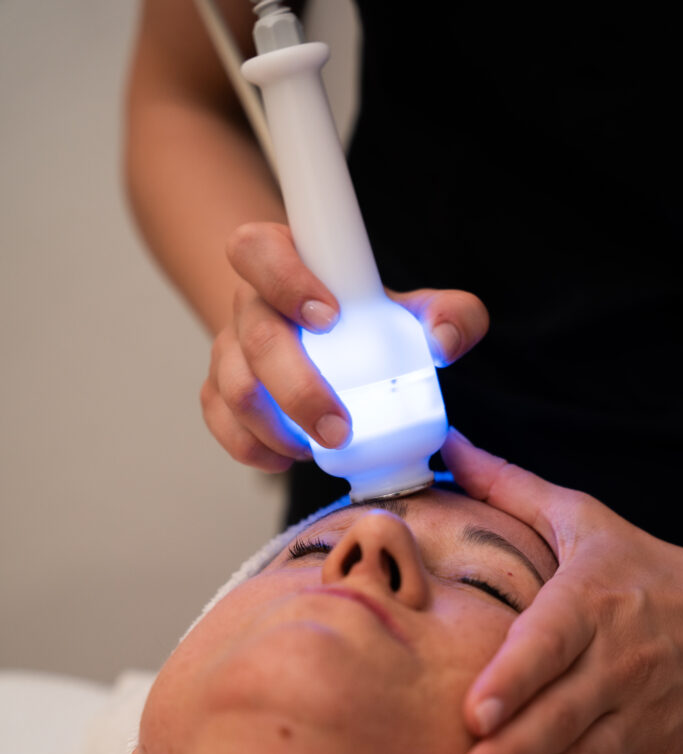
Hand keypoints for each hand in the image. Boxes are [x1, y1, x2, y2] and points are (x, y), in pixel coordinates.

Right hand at [200, 222, 488, 470]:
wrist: (326, 341)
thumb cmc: (369, 320)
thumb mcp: (417, 309)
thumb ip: (451, 314)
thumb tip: (445, 341)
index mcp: (286, 261)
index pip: (260, 250)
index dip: (285, 280)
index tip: (328, 317)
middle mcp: (250, 303)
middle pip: (255, 338)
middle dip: (297, 390)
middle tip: (339, 429)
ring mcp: (229, 349)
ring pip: (233, 388)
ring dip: (275, 429)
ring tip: (319, 450)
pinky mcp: (219, 391)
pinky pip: (220, 421)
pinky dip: (252, 448)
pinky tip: (287, 458)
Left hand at [443, 428, 682, 753]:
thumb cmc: (635, 566)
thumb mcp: (581, 519)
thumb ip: (509, 488)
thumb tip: (448, 444)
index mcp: (596, 599)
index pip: (552, 641)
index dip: (515, 678)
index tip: (473, 710)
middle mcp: (625, 658)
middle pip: (566, 711)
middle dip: (517, 751)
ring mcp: (647, 711)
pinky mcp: (661, 751)